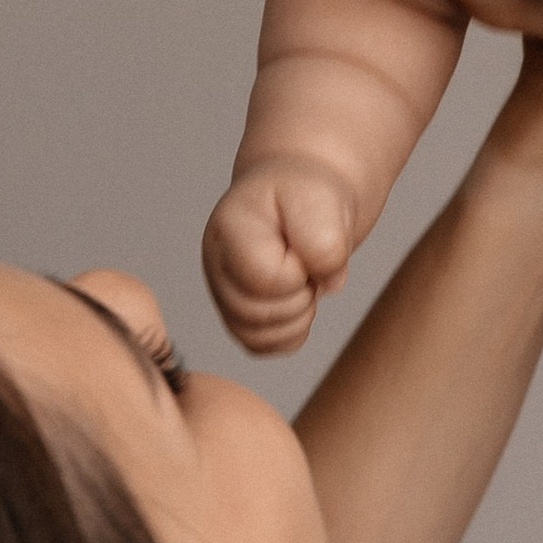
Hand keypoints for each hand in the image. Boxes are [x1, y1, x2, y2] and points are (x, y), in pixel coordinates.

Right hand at [203, 159, 361, 354]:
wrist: (300, 198)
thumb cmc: (306, 195)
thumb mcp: (324, 201)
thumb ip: (325, 240)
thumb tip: (326, 285)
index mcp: (228, 229)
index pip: (265, 279)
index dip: (299, 272)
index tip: (306, 246)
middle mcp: (216, 265)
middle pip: (257, 315)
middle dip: (299, 295)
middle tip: (307, 263)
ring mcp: (223, 294)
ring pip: (258, 338)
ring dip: (296, 315)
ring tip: (303, 278)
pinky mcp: (238, 317)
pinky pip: (264, 347)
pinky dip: (291, 331)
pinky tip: (298, 298)